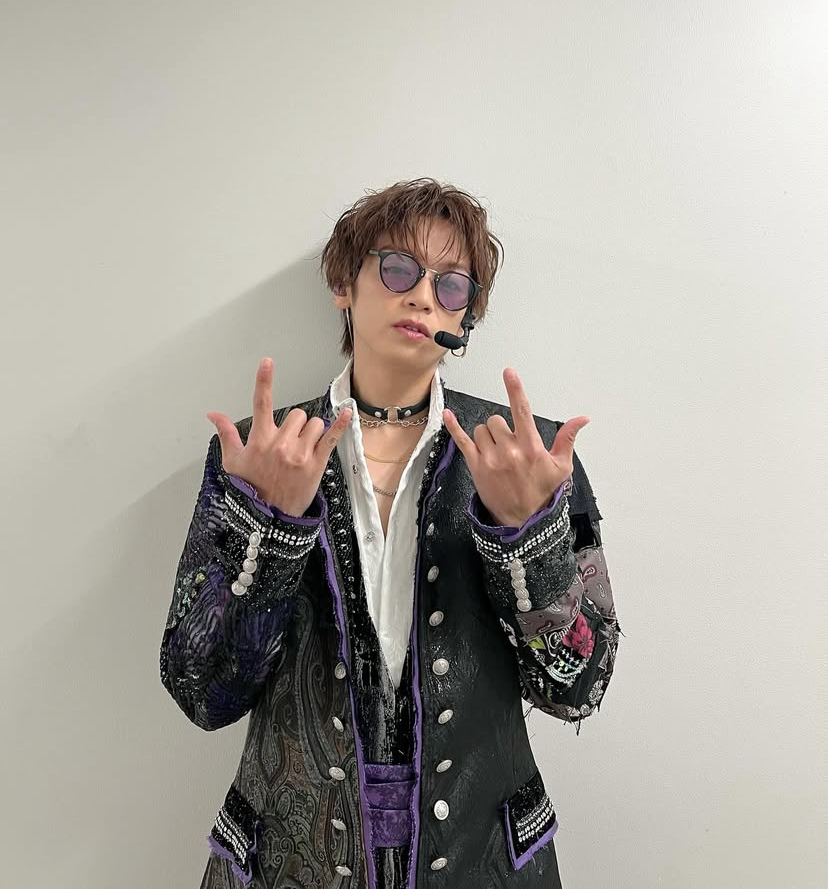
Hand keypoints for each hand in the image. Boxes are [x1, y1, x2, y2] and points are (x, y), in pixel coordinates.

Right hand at [206, 358, 351, 516]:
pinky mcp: (316, 463)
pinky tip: (347, 412)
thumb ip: (226, 433)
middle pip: (296, 414)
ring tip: (303, 450)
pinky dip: (341, 424)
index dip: (264, 380)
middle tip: (289, 444)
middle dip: (295, 425)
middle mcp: (280, 443)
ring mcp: (300, 453)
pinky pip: (332, 437)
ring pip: (314, 424)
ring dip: (311, 432)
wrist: (269, 518)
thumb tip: (213, 414)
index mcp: (260, 440)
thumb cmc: (251, 490)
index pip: (261, 403)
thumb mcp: (233, 462)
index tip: (267, 362)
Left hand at [442, 367, 588, 527]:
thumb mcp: (561, 467)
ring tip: (498, 453)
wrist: (522, 521)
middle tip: (510, 445)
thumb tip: (582, 419)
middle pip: (497, 420)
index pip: (522, 411)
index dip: (515, 389)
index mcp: (531, 448)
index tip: (509, 372)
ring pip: (481, 429)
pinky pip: (461, 441)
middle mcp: (509, 451)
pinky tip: (447, 414)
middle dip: (502, 428)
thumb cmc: (542, 492)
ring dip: (488, 435)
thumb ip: (567, 438)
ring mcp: (490, 459)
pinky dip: (453, 427)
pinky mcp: (476, 467)